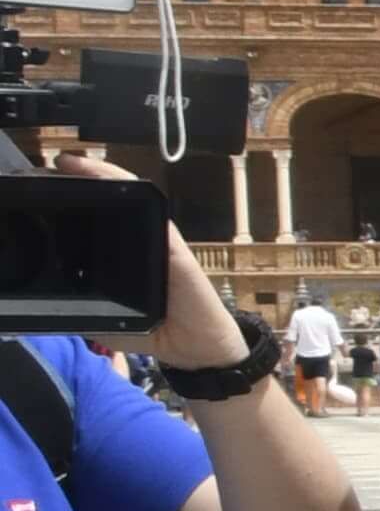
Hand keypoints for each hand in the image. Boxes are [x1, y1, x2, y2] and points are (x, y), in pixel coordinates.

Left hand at [56, 153, 242, 370]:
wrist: (199, 348)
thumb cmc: (160, 332)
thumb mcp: (110, 323)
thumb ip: (87, 311)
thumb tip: (55, 310)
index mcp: (128, 256)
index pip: (100, 221)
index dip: (76, 200)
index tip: (49, 184)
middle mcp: (144, 240)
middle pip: (113, 200)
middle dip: (83, 180)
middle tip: (53, 167)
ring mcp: (160, 239)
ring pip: (130, 196)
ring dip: (101, 175)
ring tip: (72, 162)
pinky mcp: (173, 245)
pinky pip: (151, 211)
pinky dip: (127, 189)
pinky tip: (104, 176)